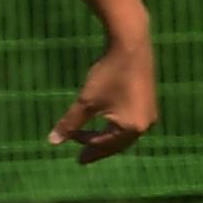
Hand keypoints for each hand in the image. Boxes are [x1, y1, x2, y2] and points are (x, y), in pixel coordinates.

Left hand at [49, 36, 155, 165]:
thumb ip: (70, 123)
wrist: (130, 45)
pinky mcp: (149, 102)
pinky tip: (107, 124)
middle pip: (117, 143)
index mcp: (131, 128)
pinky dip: (116, 127)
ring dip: (107, 138)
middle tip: (83, 157)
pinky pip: (131, 122)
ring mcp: (149, 113)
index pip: (105, 144)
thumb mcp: (85, 102)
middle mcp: (145, 125)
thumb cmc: (107, 74)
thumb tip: (52, 142)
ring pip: (125, 134)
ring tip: (92, 141)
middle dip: (99, 148)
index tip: (77, 158)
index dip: (88, 149)